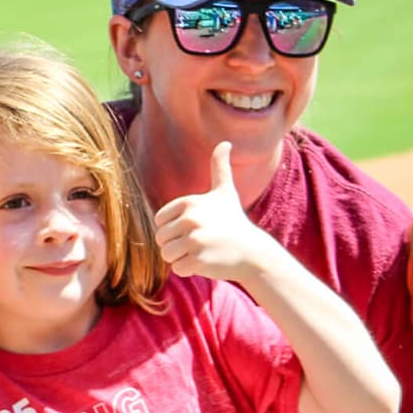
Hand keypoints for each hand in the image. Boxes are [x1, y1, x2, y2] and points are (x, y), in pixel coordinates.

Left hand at [153, 141, 278, 282]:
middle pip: (161, 239)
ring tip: (200, 252)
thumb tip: (225, 142)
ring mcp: (194, 240)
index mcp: (189, 203)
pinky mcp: (198, 260)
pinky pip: (177, 269)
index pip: (160, 221)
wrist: (252, 251)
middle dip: (176, 245)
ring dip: (180, 258)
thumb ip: (220, 167)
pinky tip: (205, 262)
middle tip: (199, 243)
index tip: (194, 228)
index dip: (174, 228)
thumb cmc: (234, 221)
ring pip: (166, 255)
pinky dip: (188, 270)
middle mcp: (190, 219)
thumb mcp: (225, 192)